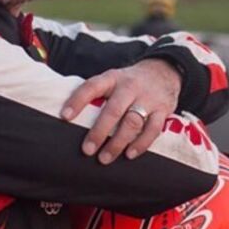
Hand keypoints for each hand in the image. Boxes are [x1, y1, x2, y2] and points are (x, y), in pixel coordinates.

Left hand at [61, 59, 181, 164]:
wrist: (163, 71)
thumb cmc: (130, 82)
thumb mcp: (113, 79)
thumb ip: (97, 94)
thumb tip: (70, 117)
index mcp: (112, 78)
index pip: (92, 87)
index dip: (77, 101)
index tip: (65, 116)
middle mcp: (129, 87)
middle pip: (113, 110)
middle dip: (99, 132)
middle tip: (87, 150)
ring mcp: (148, 98)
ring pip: (132, 122)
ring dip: (117, 142)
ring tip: (104, 158)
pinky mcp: (163, 110)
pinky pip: (152, 129)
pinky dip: (141, 144)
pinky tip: (129, 154)